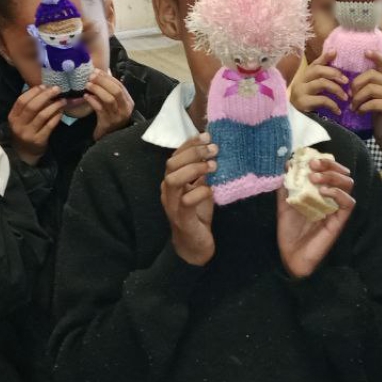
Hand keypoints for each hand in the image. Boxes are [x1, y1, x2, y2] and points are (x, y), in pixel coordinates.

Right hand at [7, 85, 65, 164]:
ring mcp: (28, 133)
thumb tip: (44, 89)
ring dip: (54, 106)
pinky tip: (61, 112)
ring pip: (42, 115)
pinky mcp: (39, 140)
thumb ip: (28, 106)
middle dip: (45, 96)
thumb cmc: (25, 131)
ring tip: (62, 100)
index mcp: (13, 117)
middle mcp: (19, 125)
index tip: (44, 86)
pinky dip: (56, 117)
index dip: (33, 92)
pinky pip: (49, 126)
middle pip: (32, 106)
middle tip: (56, 89)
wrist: (24, 153)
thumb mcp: (21, 119)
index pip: (21, 101)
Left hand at [84, 70, 133, 140]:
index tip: (96, 71)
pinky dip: (92, 101)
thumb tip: (100, 73)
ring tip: (87, 85)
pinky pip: (100, 109)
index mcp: (128, 102)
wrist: (108, 138)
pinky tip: (86, 96)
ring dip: (97, 90)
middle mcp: (125, 109)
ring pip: (108, 99)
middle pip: (116, 91)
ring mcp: (117, 117)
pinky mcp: (107, 123)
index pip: (120, 86)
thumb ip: (110, 91)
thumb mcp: (114, 104)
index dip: (108, 77)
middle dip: (103, 82)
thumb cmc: (110, 117)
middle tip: (90, 76)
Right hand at [162, 135, 217, 265]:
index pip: (175, 156)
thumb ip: (202, 173)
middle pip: (172, 164)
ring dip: (194, 169)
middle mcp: (168, 191)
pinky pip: (187, 201)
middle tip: (214, 149)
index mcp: (171, 180)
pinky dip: (200, 192)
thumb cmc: (197, 214)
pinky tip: (211, 190)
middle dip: (193, 153)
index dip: (189, 144)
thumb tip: (214, 150)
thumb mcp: (200, 188)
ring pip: (173, 180)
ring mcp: (173, 205)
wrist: (194, 246)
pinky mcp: (182, 219)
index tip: (207, 135)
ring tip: (212, 166)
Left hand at [278, 157, 356, 278]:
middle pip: (343, 173)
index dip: (323, 161)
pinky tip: (323, 192)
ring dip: (333, 176)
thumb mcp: (284, 203)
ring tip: (316, 178)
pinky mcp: (340, 220)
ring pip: (348, 184)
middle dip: (329, 165)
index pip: (330, 170)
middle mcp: (331, 198)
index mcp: (320, 191)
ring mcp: (336, 208)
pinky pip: (349, 202)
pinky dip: (338, 193)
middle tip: (313, 166)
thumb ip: (286, 184)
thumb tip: (287, 163)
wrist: (290, 255)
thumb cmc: (289, 231)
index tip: (308, 160)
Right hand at [289, 50, 348, 115]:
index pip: (314, 63)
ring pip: (321, 83)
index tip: (335, 52)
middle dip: (334, 73)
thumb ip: (323, 77)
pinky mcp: (302, 103)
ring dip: (337, 89)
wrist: (293, 123)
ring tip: (345, 97)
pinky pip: (322, 99)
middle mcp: (300, 81)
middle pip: (318, 70)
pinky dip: (333, 104)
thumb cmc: (306, 104)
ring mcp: (300, 92)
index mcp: (304, 76)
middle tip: (346, 81)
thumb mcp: (314, 89)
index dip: (325, 57)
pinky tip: (338, 110)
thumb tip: (334, 58)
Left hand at [351, 51, 381, 158]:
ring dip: (357, 98)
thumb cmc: (374, 111)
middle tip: (350, 96)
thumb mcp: (369, 95)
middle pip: (371, 75)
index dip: (375, 56)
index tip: (365, 52)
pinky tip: (359, 112)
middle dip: (356, 84)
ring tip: (354, 106)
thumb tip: (347, 77)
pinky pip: (372, 103)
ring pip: (370, 89)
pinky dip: (362, 108)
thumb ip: (365, 85)